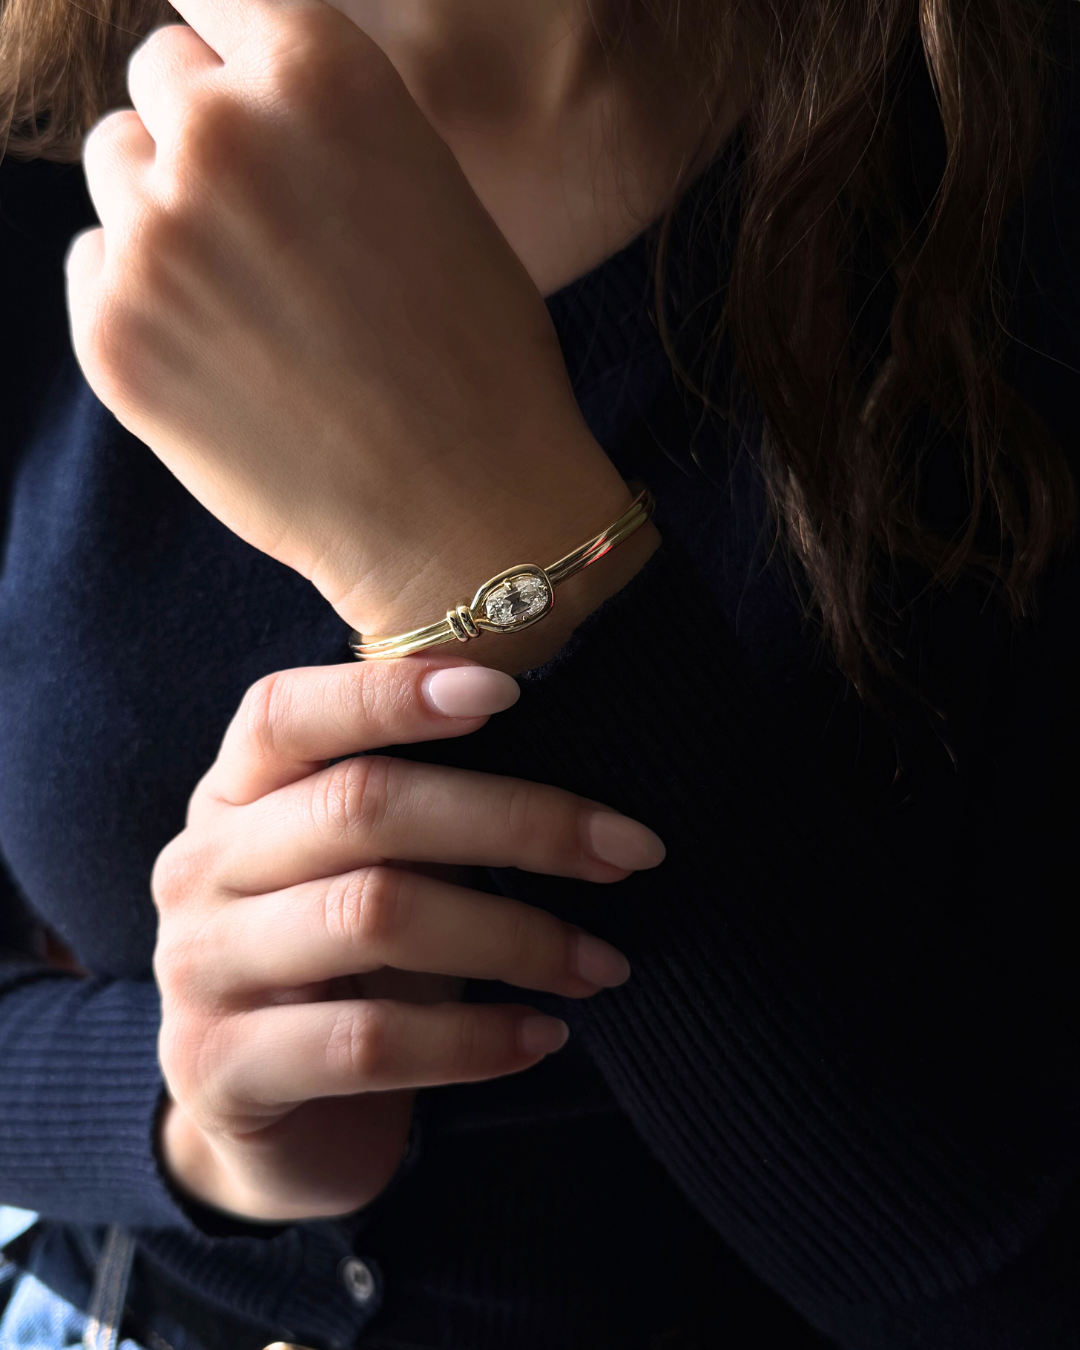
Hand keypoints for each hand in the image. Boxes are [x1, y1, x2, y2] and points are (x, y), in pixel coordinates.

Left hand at [65, 0, 655, 649]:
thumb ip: (324, 118)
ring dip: (167, 211)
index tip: (252, 100)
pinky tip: (222, 355)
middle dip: (206, 135)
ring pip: (116, 168)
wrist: (460, 512)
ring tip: (249, 297)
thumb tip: (236, 90)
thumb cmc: (475, 357)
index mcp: (321, 75)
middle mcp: (222, 134)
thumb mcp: (432, 190)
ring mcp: (153, 237)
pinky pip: (95, 266)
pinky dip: (141, 298)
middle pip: (160, 80)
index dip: (239, 56)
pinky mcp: (111, 333)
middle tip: (270, 226)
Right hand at [153, 655, 664, 1221]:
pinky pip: (368, 1042)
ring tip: (602, 964)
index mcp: (235, 794)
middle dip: (517, 821)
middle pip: (362, 806)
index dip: (389, 692)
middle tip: (630, 851)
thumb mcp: (367, 870)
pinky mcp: (221, 1070)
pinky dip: (475, 1039)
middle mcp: (202, 866)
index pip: (286, 713)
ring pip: (375, 915)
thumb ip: (424, 811)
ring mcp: (200, 969)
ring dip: (517, 937)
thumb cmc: (346, 966)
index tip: (509, 690)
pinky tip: (543, 1037)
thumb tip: (585, 775)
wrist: (271, 1124)